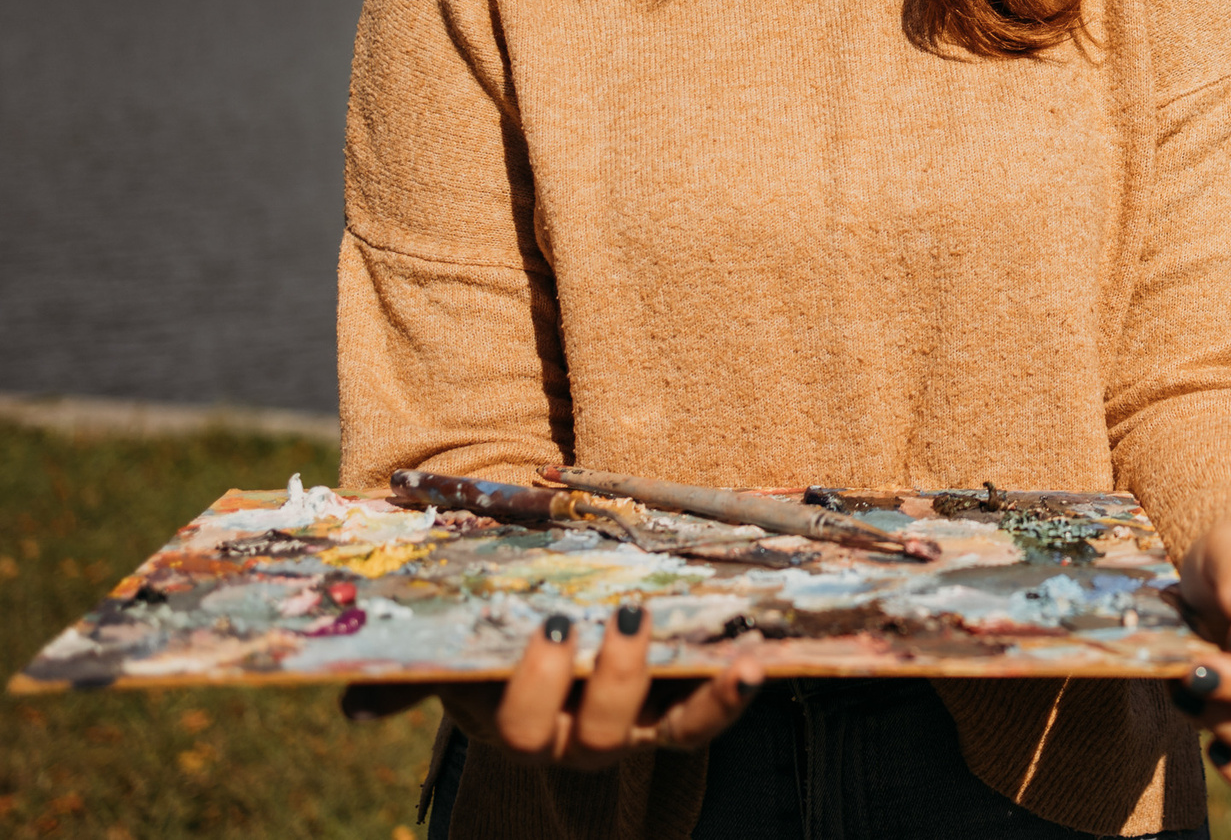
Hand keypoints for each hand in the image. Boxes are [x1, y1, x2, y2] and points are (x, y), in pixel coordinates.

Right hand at [341, 602, 764, 766]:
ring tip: (674, 628)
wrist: (547, 633)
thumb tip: (350, 707)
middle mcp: (572, 742)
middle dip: (606, 680)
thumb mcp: (453, 653)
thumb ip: (410, 677)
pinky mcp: (671, 716)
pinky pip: (700, 723)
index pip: (517, 726)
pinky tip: (752, 663)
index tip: (548, 624)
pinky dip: (729, 698)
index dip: (534, 684)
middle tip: (616, 616)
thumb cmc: (491, 639)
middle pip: (592, 736)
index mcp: (511, 725)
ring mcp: (628, 733)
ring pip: (651, 733)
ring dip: (664, 683)